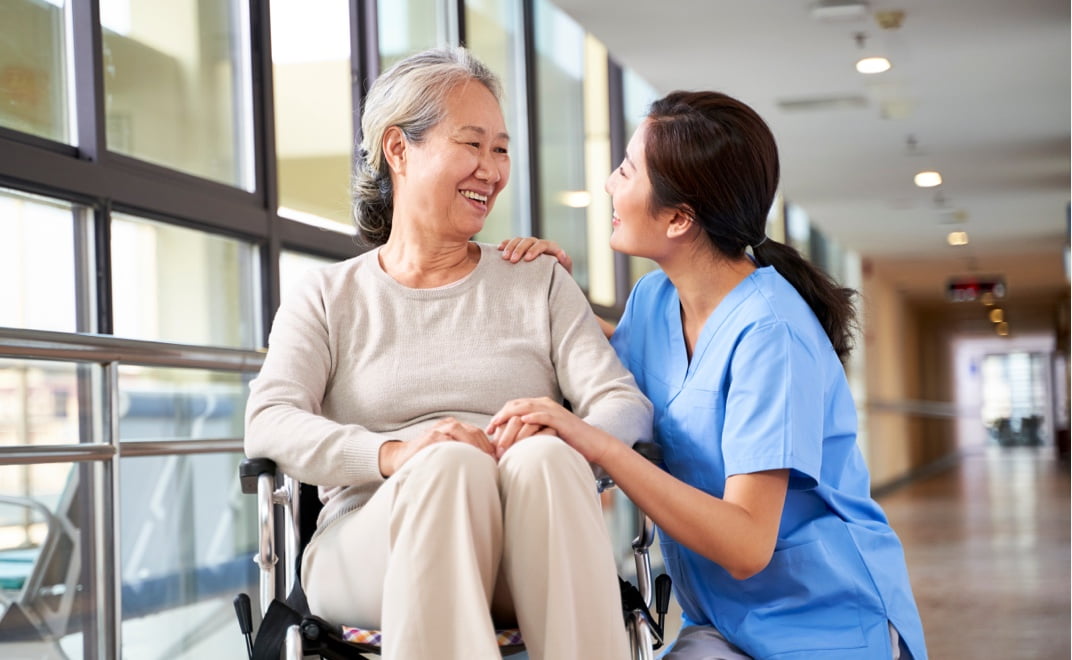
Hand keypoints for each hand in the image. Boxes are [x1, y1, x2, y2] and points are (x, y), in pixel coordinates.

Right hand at [379, 417, 494, 476]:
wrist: (400, 457)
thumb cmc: (428, 457)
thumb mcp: (448, 451)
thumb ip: (465, 452)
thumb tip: (490, 463)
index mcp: (455, 427)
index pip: (478, 433)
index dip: (490, 446)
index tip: (498, 460)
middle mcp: (447, 425)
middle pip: (473, 431)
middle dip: (485, 447)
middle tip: (494, 462)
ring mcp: (437, 430)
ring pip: (460, 432)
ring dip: (473, 446)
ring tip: (482, 461)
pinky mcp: (428, 438)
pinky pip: (445, 441)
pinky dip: (455, 449)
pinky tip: (463, 460)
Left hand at [487, 397, 614, 464]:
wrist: (591, 443)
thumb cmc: (567, 442)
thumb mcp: (544, 436)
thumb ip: (529, 434)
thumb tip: (509, 444)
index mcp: (539, 406)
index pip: (513, 406)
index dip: (499, 416)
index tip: (488, 430)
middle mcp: (544, 404)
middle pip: (516, 405)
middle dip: (501, 416)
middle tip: (489, 429)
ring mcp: (553, 410)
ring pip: (526, 408)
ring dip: (511, 418)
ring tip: (498, 426)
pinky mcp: (561, 419)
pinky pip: (544, 415)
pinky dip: (533, 416)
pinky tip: (523, 421)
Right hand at [497, 237, 572, 274]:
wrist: (552, 281)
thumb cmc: (559, 277)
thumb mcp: (565, 271)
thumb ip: (566, 262)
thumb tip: (562, 253)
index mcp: (551, 248)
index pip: (543, 244)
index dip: (534, 250)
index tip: (527, 259)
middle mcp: (539, 244)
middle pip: (529, 241)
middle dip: (520, 250)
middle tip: (512, 260)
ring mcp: (529, 246)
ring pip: (519, 240)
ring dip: (510, 247)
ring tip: (504, 258)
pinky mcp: (520, 249)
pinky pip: (512, 242)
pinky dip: (505, 244)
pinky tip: (499, 249)